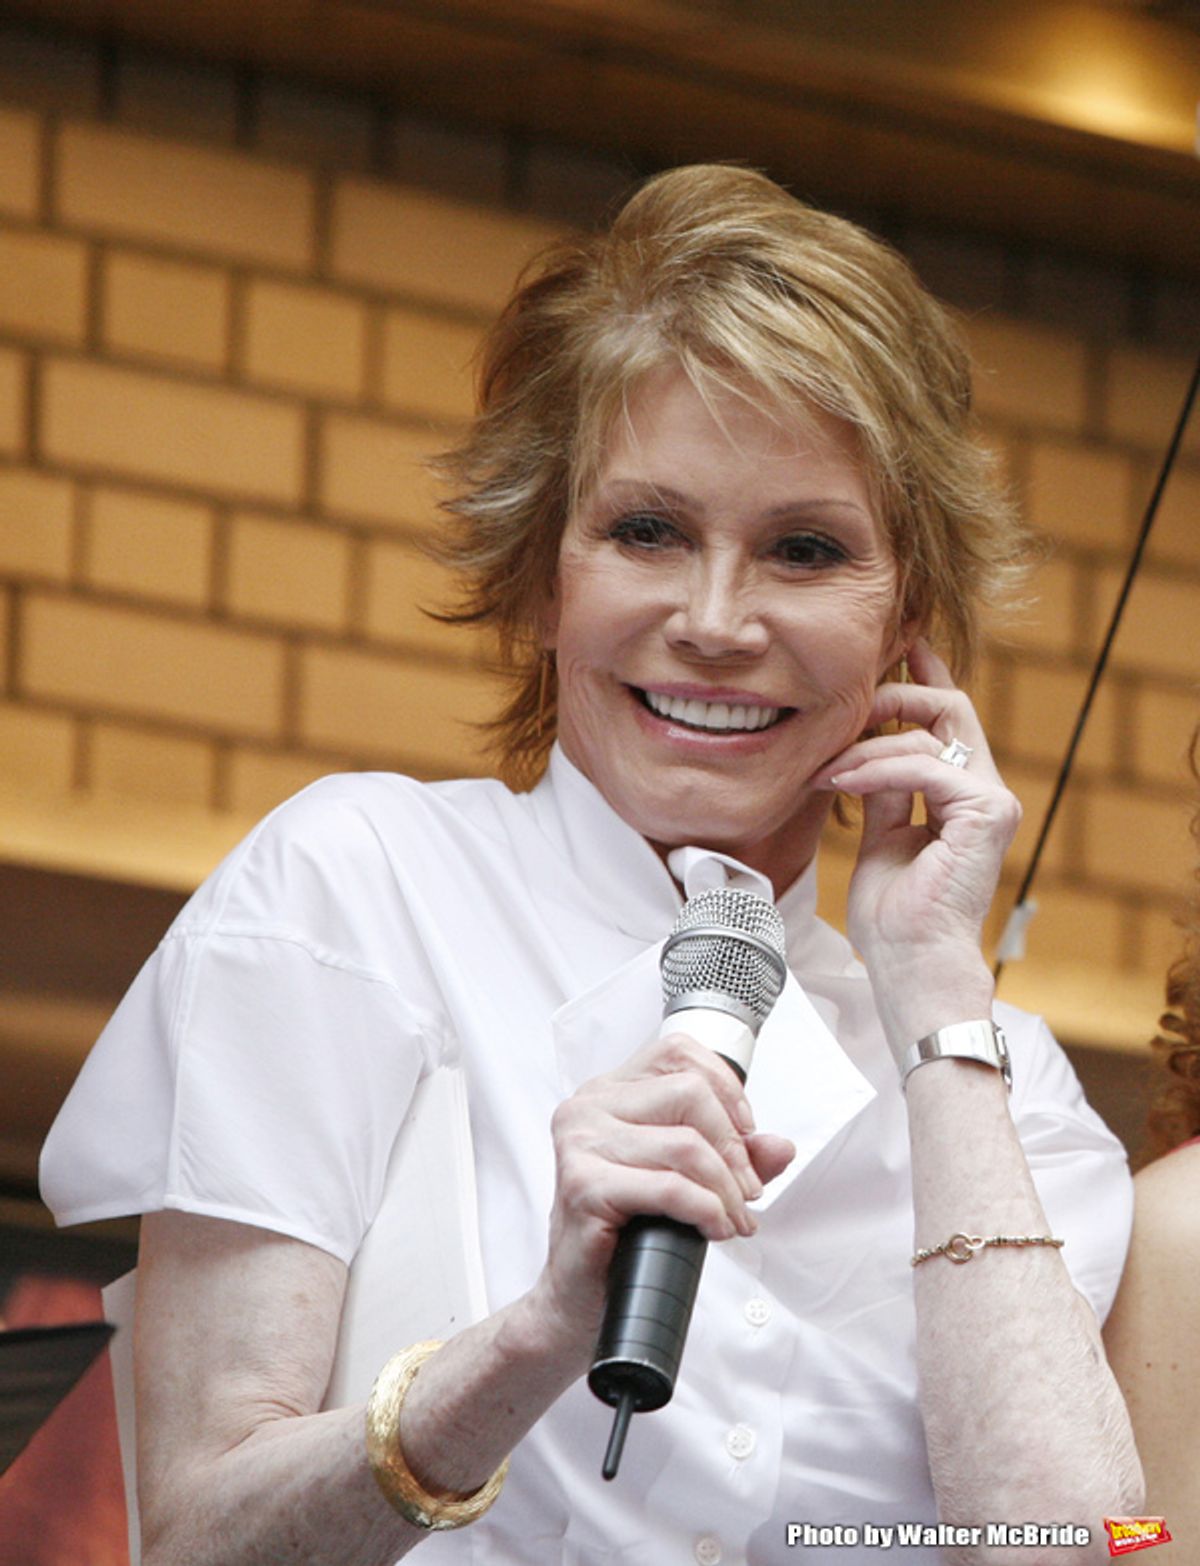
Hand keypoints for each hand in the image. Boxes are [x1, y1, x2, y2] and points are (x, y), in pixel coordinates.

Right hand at [526, 1031, 793, 1368]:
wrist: (577, 1299)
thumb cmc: (623, 1235)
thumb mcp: (687, 1183)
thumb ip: (733, 1158)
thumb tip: (778, 1147)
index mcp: (608, 1093)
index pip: (677, 1052)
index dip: (725, 1088)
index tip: (746, 1134)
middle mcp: (588, 1108)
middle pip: (690, 1093)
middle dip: (734, 1149)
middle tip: (747, 1192)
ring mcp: (581, 1144)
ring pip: (686, 1144)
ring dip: (726, 1190)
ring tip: (733, 1219)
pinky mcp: (583, 1186)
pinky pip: (670, 1187)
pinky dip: (706, 1211)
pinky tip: (714, 1228)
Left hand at [812, 640, 1018, 1045]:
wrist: (909, 964)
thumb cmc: (894, 916)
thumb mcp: (880, 838)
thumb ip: (884, 792)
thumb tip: (866, 753)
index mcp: (964, 794)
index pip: (950, 718)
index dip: (926, 676)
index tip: (901, 644)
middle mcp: (986, 791)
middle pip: (948, 707)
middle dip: (891, 696)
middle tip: (844, 707)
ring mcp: (991, 801)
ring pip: (927, 735)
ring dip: (864, 750)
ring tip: (826, 773)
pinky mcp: (986, 814)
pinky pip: (924, 766)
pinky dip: (877, 770)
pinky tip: (842, 783)